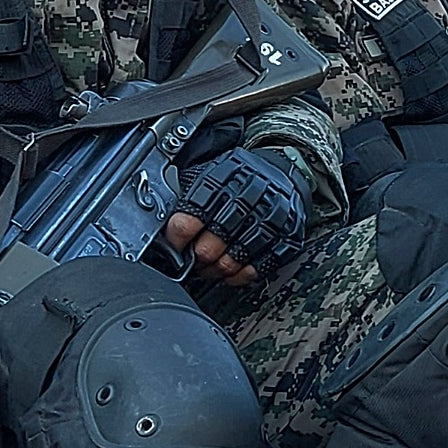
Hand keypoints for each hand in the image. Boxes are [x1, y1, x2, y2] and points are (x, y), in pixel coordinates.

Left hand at [174, 144, 307, 285]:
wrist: (283, 172)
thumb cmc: (238, 178)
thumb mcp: (207, 174)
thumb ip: (186, 198)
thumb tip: (161, 229)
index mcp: (223, 178)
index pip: (190, 219)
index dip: (176, 239)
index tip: (174, 246)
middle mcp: (249, 197)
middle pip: (211, 245)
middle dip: (197, 258)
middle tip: (193, 259)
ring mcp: (271, 219)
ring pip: (233, 260)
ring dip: (216, 270)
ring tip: (210, 268)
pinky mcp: (286, 237)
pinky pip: (258, 267)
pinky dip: (240, 275)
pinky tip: (232, 272)